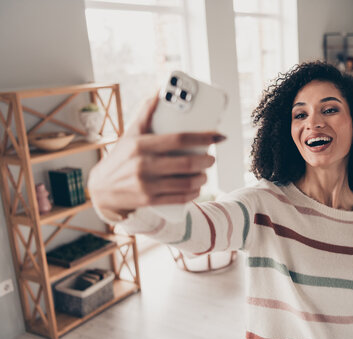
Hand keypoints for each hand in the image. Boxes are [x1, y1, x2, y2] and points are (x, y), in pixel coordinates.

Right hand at [88, 95, 225, 215]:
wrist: (101, 189)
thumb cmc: (120, 158)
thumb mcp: (130, 135)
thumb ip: (145, 114)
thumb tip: (158, 91)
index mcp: (142, 145)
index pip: (179, 139)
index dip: (202, 137)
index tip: (218, 136)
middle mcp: (144, 165)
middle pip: (186, 163)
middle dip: (206, 161)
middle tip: (211, 158)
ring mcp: (147, 185)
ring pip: (186, 182)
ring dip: (202, 178)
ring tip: (205, 174)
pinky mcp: (149, 200)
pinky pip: (179, 198)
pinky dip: (193, 193)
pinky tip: (197, 188)